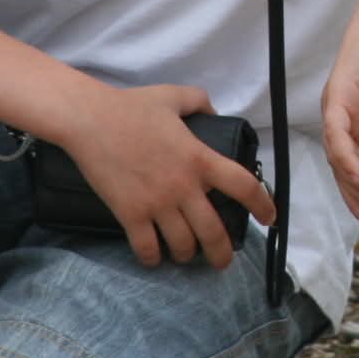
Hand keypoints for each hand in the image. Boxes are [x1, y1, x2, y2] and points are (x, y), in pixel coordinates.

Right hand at [66, 84, 275, 268]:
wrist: (89, 120)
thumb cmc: (131, 106)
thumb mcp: (174, 96)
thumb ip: (199, 101)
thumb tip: (214, 112)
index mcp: (200, 158)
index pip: (243, 186)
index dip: (262, 205)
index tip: (269, 218)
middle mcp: (184, 186)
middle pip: (214, 232)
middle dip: (222, 253)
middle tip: (223, 261)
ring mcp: (157, 203)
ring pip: (182, 245)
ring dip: (187, 255)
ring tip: (184, 255)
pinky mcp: (130, 214)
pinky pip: (148, 248)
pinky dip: (153, 258)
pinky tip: (154, 256)